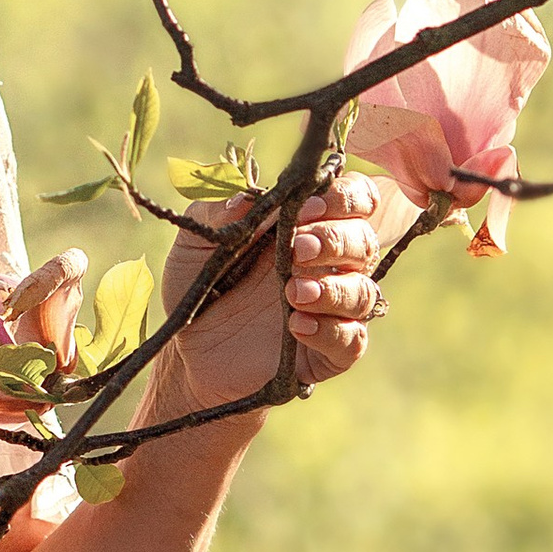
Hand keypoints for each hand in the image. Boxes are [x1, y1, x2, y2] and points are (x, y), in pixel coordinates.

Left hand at [158, 171, 387, 410]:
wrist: (187, 348)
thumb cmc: (199, 285)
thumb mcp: (196, 244)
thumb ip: (215, 215)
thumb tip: (243, 198)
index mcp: (307, 227)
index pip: (354, 199)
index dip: (343, 198)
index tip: (307, 208)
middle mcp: (328, 266)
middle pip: (365, 243)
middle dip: (336, 241)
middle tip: (297, 251)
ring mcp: (330, 311)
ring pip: (364, 293)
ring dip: (336, 289)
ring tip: (293, 293)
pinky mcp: (325, 353)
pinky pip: (352, 342)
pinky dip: (331, 332)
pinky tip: (297, 326)